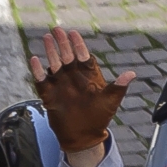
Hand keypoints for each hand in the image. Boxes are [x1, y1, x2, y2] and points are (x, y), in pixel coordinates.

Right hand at [29, 27, 135, 154]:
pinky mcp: (49, 94)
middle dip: (62, 43)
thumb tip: (132, 74)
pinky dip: (37, 71)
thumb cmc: (99, 118)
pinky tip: (34, 59)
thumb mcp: (110, 102)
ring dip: (50, 51)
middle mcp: (73, 77)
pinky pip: (41, 80)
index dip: (78, 44)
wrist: (83, 137)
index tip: (74, 33)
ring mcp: (60, 84)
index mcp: (88, 76)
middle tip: (57, 29)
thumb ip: (118, 87)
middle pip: (66, 56)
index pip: (82, 56)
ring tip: (47, 38)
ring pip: (53, 64)